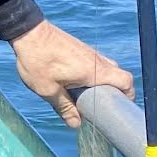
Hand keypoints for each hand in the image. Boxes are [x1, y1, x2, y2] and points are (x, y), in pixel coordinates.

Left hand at [11, 18, 133, 128]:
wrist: (28, 32)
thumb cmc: (37, 60)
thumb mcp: (48, 90)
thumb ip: (64, 107)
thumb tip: (76, 124)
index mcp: (94, 71)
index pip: (126, 81)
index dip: (128, 95)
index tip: (118, 108)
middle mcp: (97, 60)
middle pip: (118, 76)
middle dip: (113, 92)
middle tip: (99, 105)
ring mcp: (90, 52)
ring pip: (106, 70)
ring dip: (101, 83)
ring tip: (85, 96)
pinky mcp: (81, 48)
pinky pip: (95, 64)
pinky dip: (92, 75)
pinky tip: (75, 83)